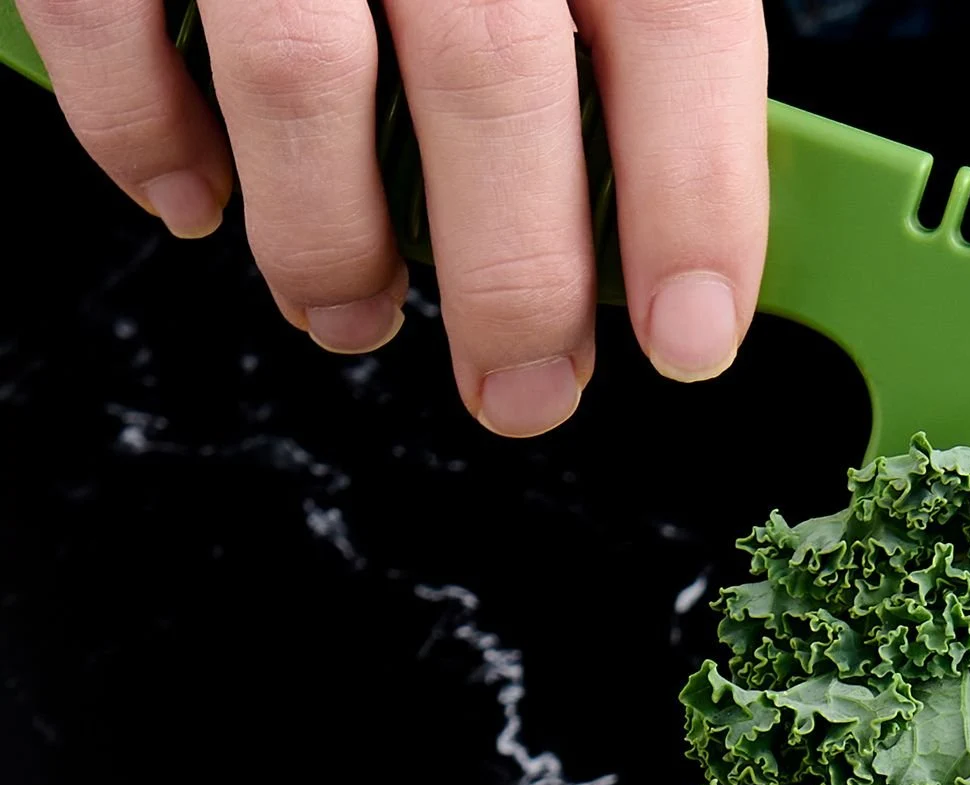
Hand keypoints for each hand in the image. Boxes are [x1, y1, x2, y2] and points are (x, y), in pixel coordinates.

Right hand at [23, 0, 766, 433]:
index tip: (690, 338)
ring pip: (301, 73)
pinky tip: (193, 198)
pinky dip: (143, 131)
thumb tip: (672, 187)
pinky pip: (106, 6)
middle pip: (491, 81)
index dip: (693, 199)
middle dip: (515, 281)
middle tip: (526, 392)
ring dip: (331, 240)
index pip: (676, 20)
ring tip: (353, 313)